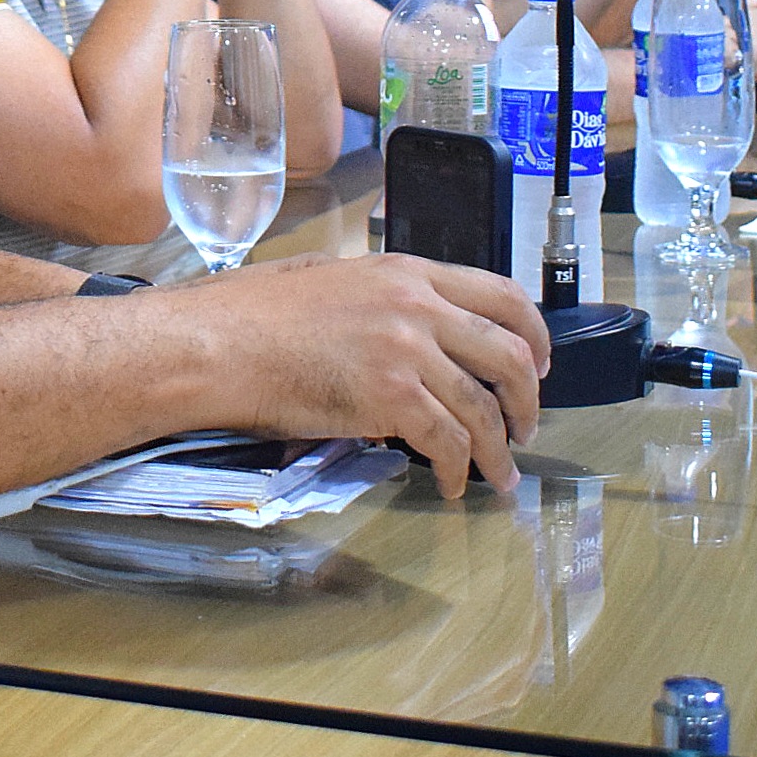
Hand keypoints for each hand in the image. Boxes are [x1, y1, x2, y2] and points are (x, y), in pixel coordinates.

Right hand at [198, 251, 547, 497]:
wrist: (218, 343)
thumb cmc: (252, 315)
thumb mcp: (331, 281)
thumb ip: (382, 298)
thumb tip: (407, 331)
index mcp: (405, 272)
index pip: (501, 294)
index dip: (533, 333)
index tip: (538, 362)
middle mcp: (416, 306)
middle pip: (508, 354)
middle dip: (528, 399)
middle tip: (525, 425)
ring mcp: (407, 350)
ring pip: (483, 406)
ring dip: (499, 449)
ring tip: (501, 473)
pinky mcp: (390, 397)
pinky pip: (448, 441)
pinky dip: (460, 469)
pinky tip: (454, 483)